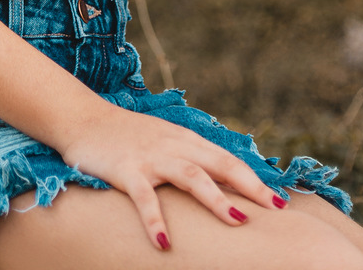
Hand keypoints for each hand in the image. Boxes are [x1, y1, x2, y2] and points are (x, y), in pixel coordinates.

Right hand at [57, 101, 282, 248]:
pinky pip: (144, 198)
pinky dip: (155, 220)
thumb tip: (218, 182)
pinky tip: (163, 244)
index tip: (279, 200)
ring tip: (237, 221)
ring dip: (215, 198)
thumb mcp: (162, 141)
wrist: (83, 118)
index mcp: (184, 139)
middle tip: (274, 208)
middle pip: (218, 163)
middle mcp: (172, 145)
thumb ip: (188, 156)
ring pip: (190, 175)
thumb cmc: (126, 136)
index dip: (253, 178)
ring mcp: (150, 158)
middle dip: (249, 185)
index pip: (226, 158)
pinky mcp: (126, 170)